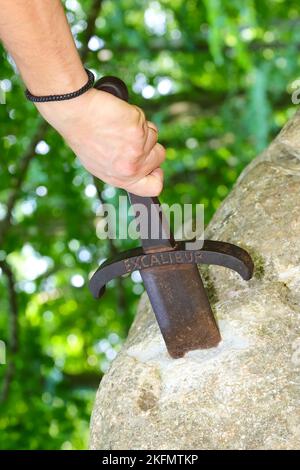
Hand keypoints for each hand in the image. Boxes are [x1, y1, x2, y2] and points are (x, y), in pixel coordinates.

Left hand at [36, 88, 165, 195]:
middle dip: (149, 143)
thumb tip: (140, 164)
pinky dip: (135, 116)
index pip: (152, 188)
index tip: (153, 165)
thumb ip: (122, 168)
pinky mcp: (138, 133)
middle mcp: (129, 169)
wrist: (75, 114)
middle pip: (159, 157)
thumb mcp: (100, 162)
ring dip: (140, 128)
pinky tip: (118, 117)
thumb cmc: (84, 134)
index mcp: (120, 179)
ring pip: (153, 136)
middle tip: (128, 136)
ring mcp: (135, 152)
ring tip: (118, 125)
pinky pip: (146, 122)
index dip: (157, 175)